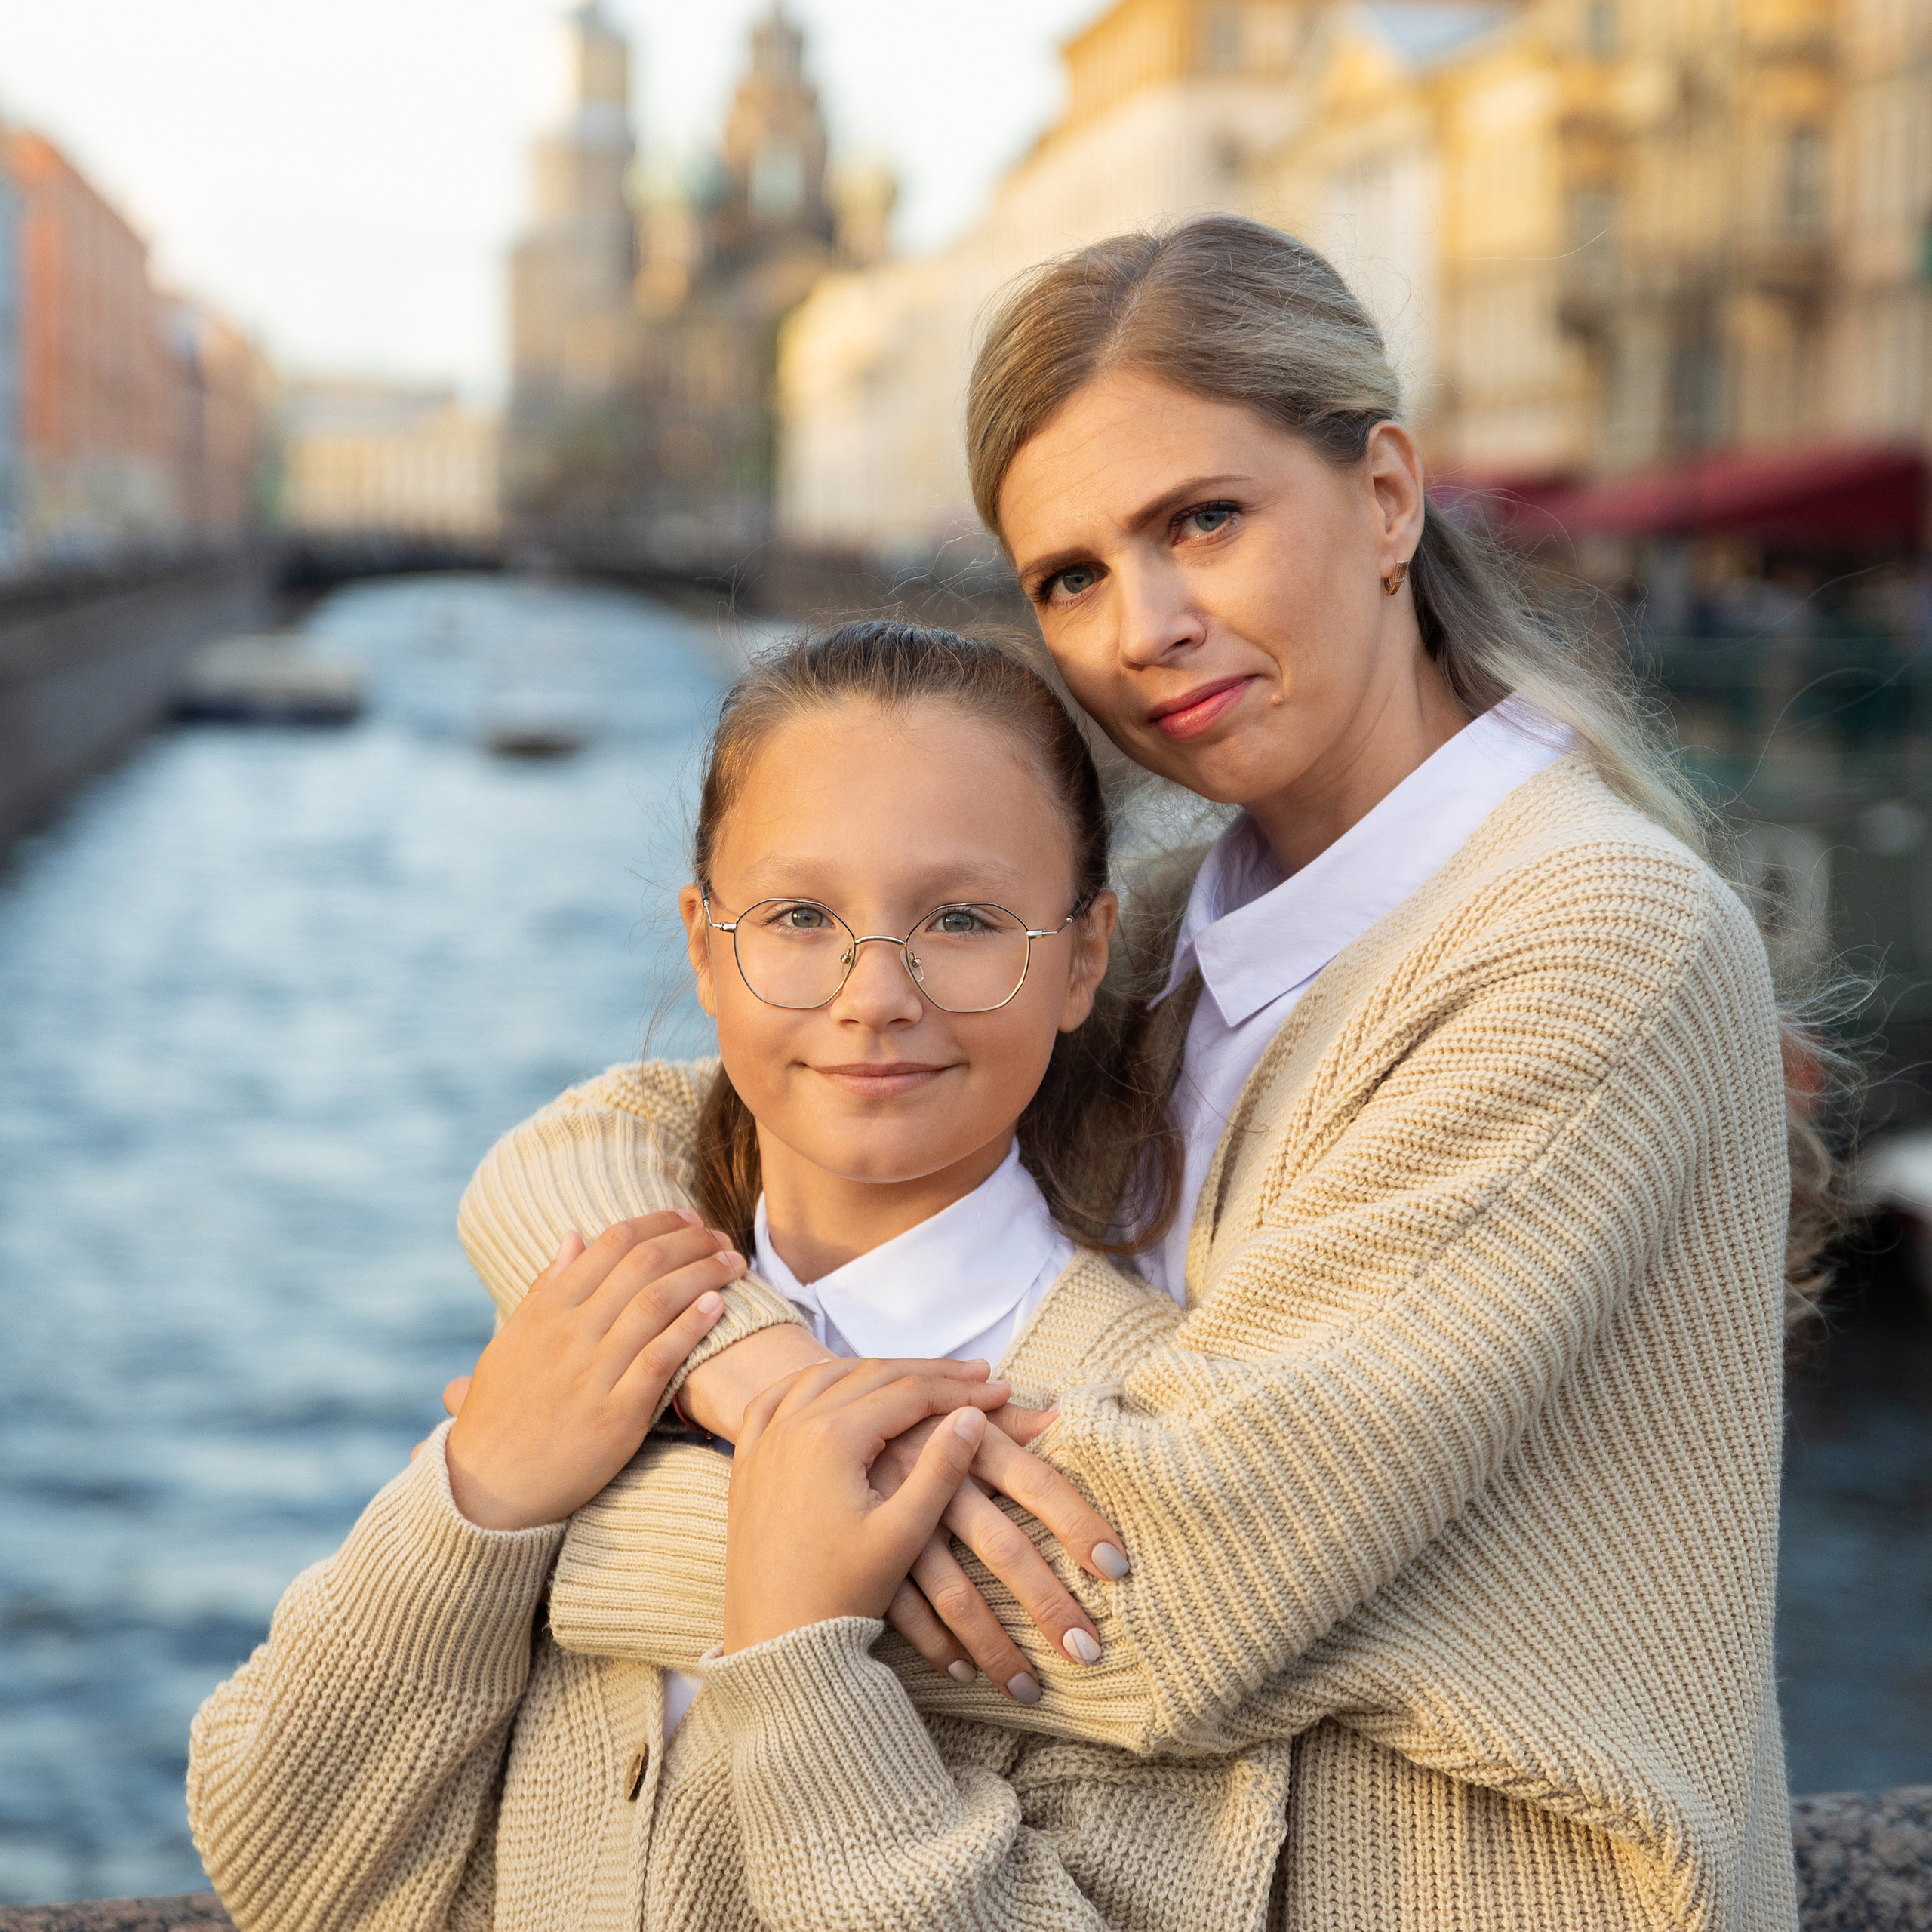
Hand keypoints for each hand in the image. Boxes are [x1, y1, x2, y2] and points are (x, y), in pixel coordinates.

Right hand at [441, 1211, 745, 1529]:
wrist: (487, 1487)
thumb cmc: (500, 1411)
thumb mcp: (511, 1342)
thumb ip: (545, 1288)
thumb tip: (573, 1236)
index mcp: (546, 1312)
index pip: (610, 1245)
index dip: (658, 1224)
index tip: (689, 1219)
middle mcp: (570, 1335)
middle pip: (642, 1265)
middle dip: (690, 1242)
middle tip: (720, 1236)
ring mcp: (592, 1374)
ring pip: (657, 1303)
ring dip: (702, 1274)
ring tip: (732, 1262)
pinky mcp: (615, 1416)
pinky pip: (660, 1359)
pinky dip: (691, 1326)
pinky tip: (717, 1306)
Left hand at [676, 1327, 1131, 1696]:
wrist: (773, 1642)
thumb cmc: (841, 1595)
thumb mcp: (903, 1533)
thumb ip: (940, 1469)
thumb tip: (972, 1416)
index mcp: (832, 1438)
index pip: (910, 1393)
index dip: (962, 1390)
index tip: (1002, 1391)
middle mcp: (793, 1425)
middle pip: (872, 1375)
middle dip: (929, 1372)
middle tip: (977, 1374)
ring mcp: (764, 1440)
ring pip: (826, 1376)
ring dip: (877, 1369)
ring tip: (920, 1375)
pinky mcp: (747, 1461)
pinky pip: (777, 1397)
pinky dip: (816, 1380)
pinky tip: (836, 1384)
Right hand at [873, 1408, 1128, 1697]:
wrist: (819, 1435)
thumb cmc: (908, 1425)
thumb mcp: (954, 1411)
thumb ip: (1009, 1419)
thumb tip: (1063, 1419)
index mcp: (970, 1443)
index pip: (1037, 1482)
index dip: (1079, 1522)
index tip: (1118, 1568)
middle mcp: (937, 1484)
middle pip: (1003, 1547)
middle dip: (1048, 1602)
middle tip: (1089, 1650)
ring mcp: (899, 1525)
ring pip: (954, 1595)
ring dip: (995, 1645)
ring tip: (1031, 1689)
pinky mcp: (868, 1557)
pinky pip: (905, 1612)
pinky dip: (934, 1646)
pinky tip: (964, 1674)